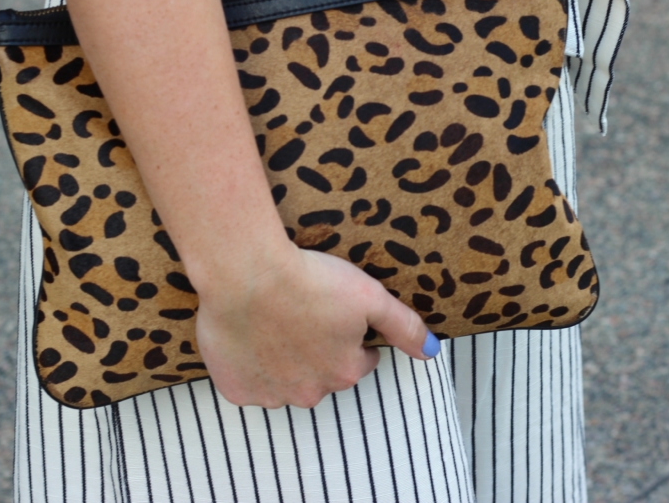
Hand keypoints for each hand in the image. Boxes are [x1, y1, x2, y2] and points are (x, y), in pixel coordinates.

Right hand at [193, 246, 439, 407]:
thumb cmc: (309, 279)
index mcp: (345, 371)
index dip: (351, 336)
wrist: (248, 273)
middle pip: (322, 375)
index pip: (359, 361)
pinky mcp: (236, 389)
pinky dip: (249, 366)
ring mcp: (271, 394)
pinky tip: (249, 336)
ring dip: (283, 361)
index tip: (335, 313)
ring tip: (274, 322)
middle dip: (317, 352)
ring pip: (285, 383)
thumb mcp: (369, 296)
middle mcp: (310, 392)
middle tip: (303, 314)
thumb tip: (432, 351)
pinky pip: (248, 384)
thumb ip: (404, 326)